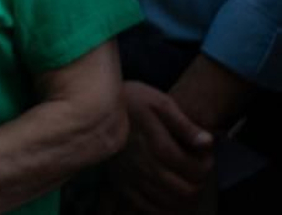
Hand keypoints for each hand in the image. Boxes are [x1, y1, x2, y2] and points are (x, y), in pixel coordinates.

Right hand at [104, 81, 215, 214]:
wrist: (96, 105)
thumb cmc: (132, 100)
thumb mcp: (160, 102)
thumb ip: (185, 124)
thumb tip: (207, 142)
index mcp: (152, 141)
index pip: (188, 166)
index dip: (204, 166)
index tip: (207, 157)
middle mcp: (140, 163)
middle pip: (182, 189)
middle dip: (199, 183)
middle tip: (199, 171)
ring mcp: (129, 176)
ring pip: (168, 202)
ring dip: (185, 198)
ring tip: (187, 182)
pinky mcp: (119, 183)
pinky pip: (146, 207)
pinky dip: (163, 209)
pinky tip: (169, 197)